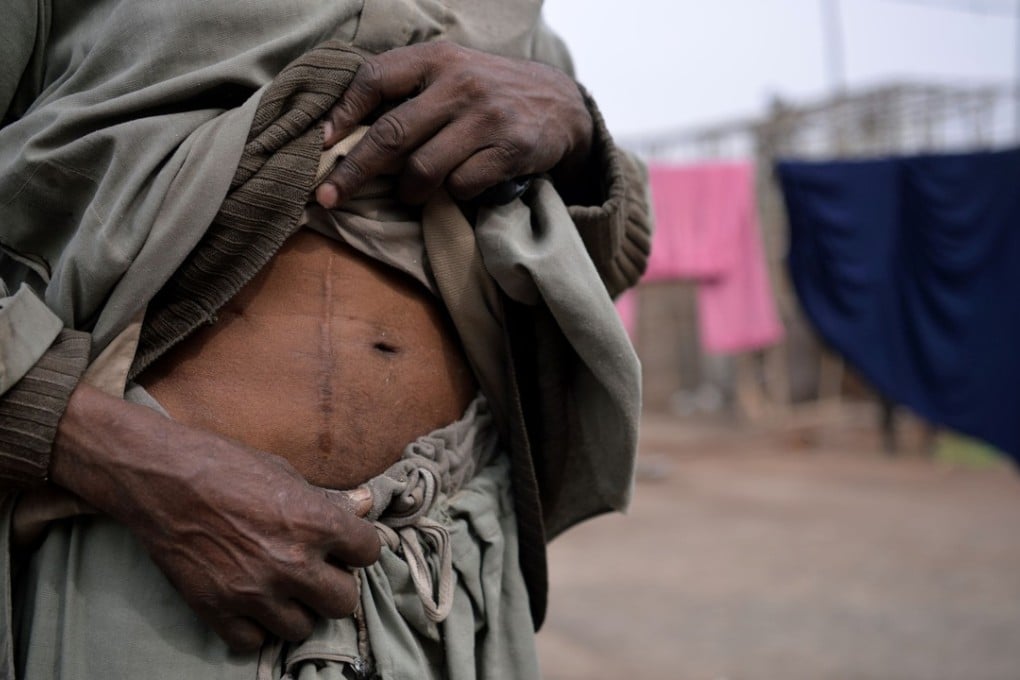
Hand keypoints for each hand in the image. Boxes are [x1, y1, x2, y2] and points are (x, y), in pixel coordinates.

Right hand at [51, 383, 379, 651]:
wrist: (160, 478)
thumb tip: (364, 504)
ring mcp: (254, 592)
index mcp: (315, 522)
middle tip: (316, 572)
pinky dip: (253, 627)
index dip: (357, 546)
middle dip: (333, 586)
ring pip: (301, 628)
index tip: (342, 544)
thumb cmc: (224, 464)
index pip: (369, 552)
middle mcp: (291, 563)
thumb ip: (325, 498)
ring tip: (281, 588)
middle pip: (343, 602)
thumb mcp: (283, 472)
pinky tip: (248, 603)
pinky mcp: (217, 610)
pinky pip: (253, 642)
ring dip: (296, 610)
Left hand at [315, 41, 593, 206]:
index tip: (320, 143)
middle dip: (354, 171)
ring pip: (423, 169)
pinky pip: (461, 185)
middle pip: (391, 134)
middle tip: (328, 196)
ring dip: (409, 190)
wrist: (561, 105)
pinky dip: (453, 194)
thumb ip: (408, 89)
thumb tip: (343, 130)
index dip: (342, 113)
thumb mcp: (451, 72)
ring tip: (411, 193)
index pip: (375, 78)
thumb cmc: (489, 92)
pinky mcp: (510, 149)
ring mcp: (486, 117)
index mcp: (437, 59)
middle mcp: (459, 84)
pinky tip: (461, 185)